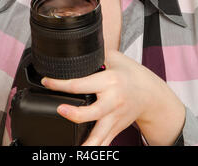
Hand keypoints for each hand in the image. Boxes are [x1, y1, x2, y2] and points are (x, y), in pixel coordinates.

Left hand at [41, 49, 179, 145]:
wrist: (150, 94)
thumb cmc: (131, 75)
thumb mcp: (114, 58)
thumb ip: (95, 55)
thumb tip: (74, 48)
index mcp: (109, 81)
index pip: (82, 83)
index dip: (61, 84)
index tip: (47, 82)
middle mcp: (112, 101)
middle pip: (92, 112)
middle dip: (75, 113)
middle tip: (60, 110)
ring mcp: (114, 118)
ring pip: (99, 136)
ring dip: (86, 143)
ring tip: (72, 149)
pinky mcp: (115, 129)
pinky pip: (104, 143)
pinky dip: (93, 148)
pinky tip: (81, 149)